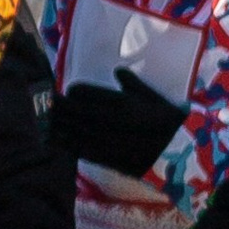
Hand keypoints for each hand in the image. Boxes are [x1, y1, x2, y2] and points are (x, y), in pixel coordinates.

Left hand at [52, 71, 183, 177]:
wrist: (179, 154)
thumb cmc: (168, 121)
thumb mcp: (153, 97)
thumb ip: (133, 84)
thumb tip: (118, 71)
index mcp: (118, 101)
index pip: (80, 92)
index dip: (72, 91)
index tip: (70, 92)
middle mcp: (107, 119)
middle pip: (70, 109)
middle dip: (57, 105)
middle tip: (49, 103)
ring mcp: (103, 139)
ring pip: (70, 128)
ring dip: (57, 124)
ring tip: (49, 120)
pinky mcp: (104, 157)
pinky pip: (77, 148)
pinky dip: (65, 143)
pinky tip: (58, 140)